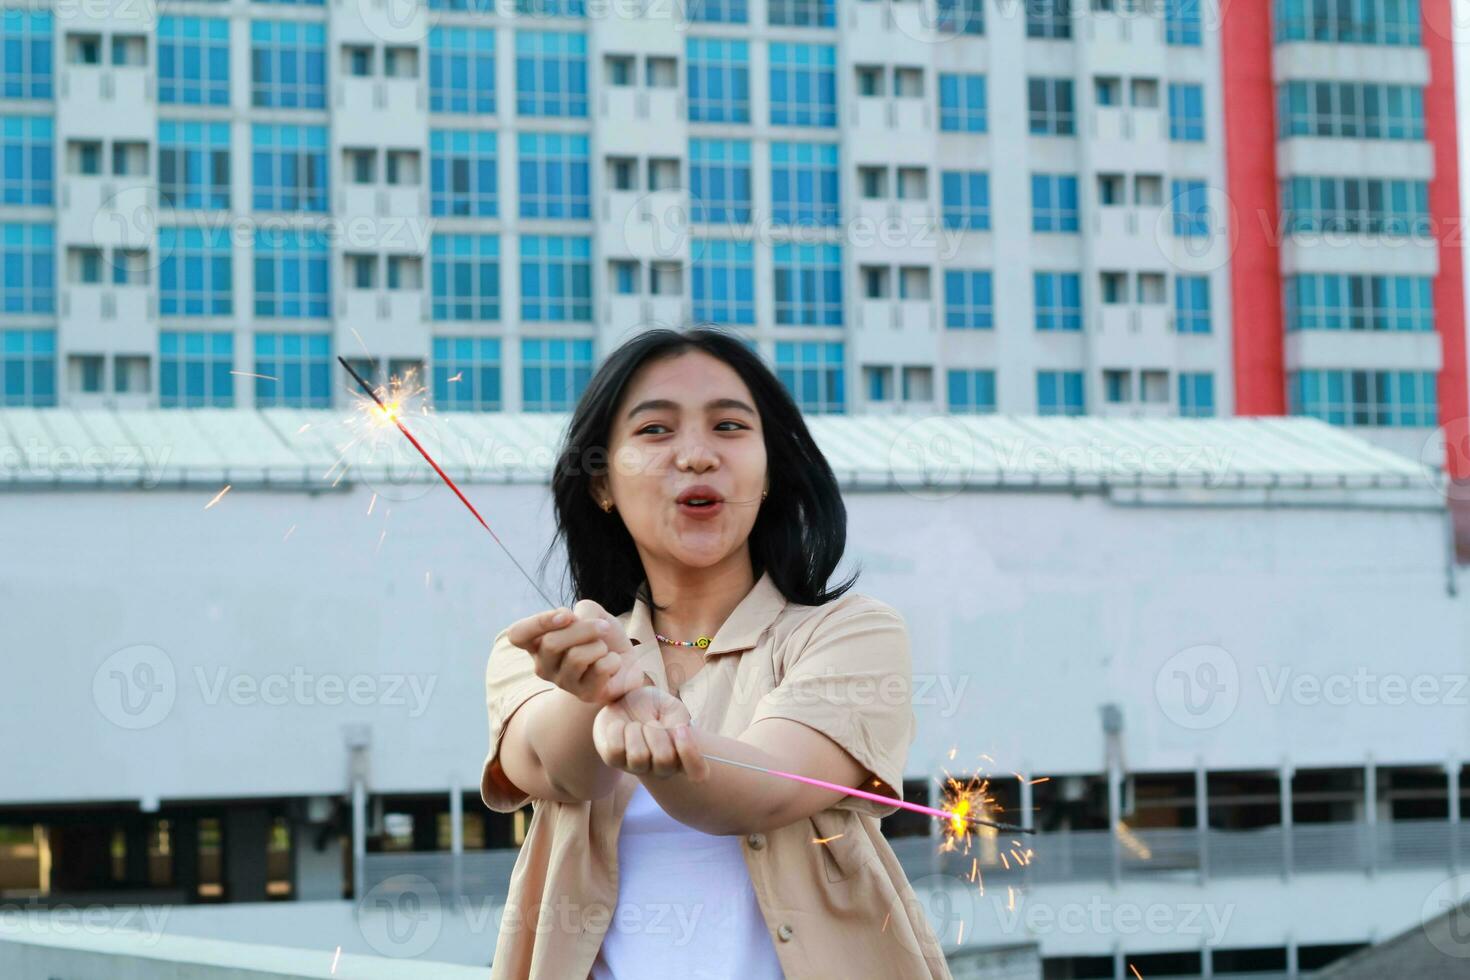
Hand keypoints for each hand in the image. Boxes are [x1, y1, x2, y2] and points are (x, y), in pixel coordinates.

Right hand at [506, 599, 645, 703]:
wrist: (630, 660)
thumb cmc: (603, 635)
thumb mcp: (592, 612)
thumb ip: (582, 610)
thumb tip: (577, 623)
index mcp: (537, 644)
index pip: (518, 635)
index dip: (539, 622)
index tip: (567, 615)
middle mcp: (544, 667)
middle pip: (551, 643)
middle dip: (584, 628)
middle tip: (603, 627)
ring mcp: (563, 684)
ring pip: (576, 657)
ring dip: (599, 645)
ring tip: (604, 650)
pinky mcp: (585, 695)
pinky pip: (600, 669)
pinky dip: (613, 660)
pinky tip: (612, 665)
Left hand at [592, 687, 708, 779]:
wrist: (624, 698)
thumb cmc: (653, 705)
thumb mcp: (671, 707)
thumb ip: (678, 720)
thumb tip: (675, 734)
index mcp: (682, 756)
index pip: (698, 772)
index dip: (690, 753)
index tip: (681, 729)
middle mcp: (661, 768)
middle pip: (665, 760)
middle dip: (656, 732)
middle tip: (651, 721)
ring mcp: (636, 766)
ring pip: (638, 757)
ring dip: (636, 730)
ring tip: (634, 724)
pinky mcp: (613, 760)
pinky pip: (616, 750)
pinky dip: (617, 730)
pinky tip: (619, 726)